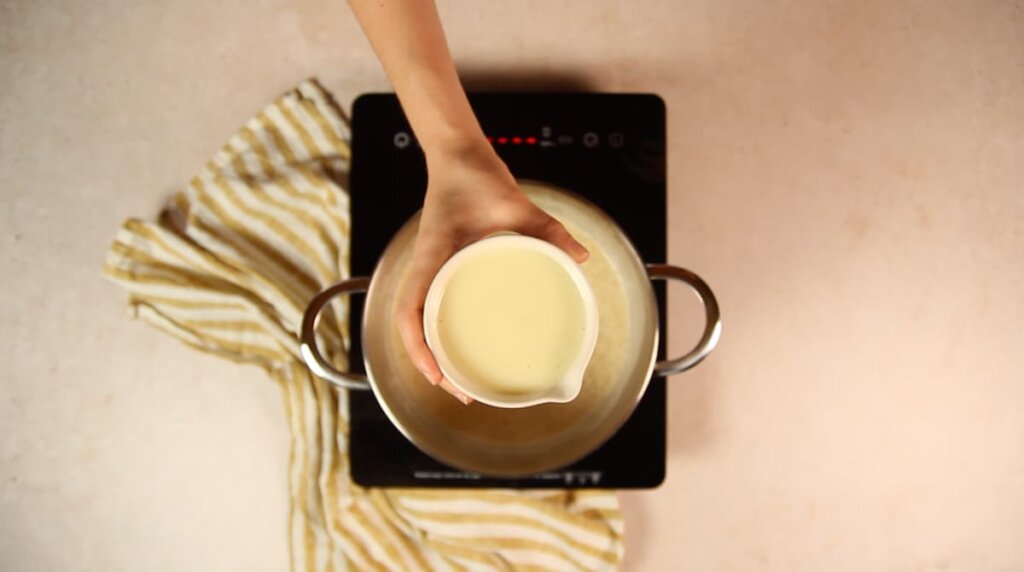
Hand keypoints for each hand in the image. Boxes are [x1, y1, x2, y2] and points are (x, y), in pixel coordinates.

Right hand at [395, 139, 588, 403]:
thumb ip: (547, 228)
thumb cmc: (476, 176)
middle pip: (412, 328)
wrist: (457, 154)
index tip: (438, 375)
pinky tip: (464, 340)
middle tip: (461, 392)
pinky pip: (433, 303)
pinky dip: (441, 328)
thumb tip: (581, 257)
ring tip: (460, 379)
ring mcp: (430, 267)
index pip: (409, 312)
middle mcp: (425, 267)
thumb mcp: (515, 203)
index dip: (418, 349)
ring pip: (420, 320)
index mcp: (432, 257)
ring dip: (434, 351)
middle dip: (429, 364)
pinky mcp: (441, 264)